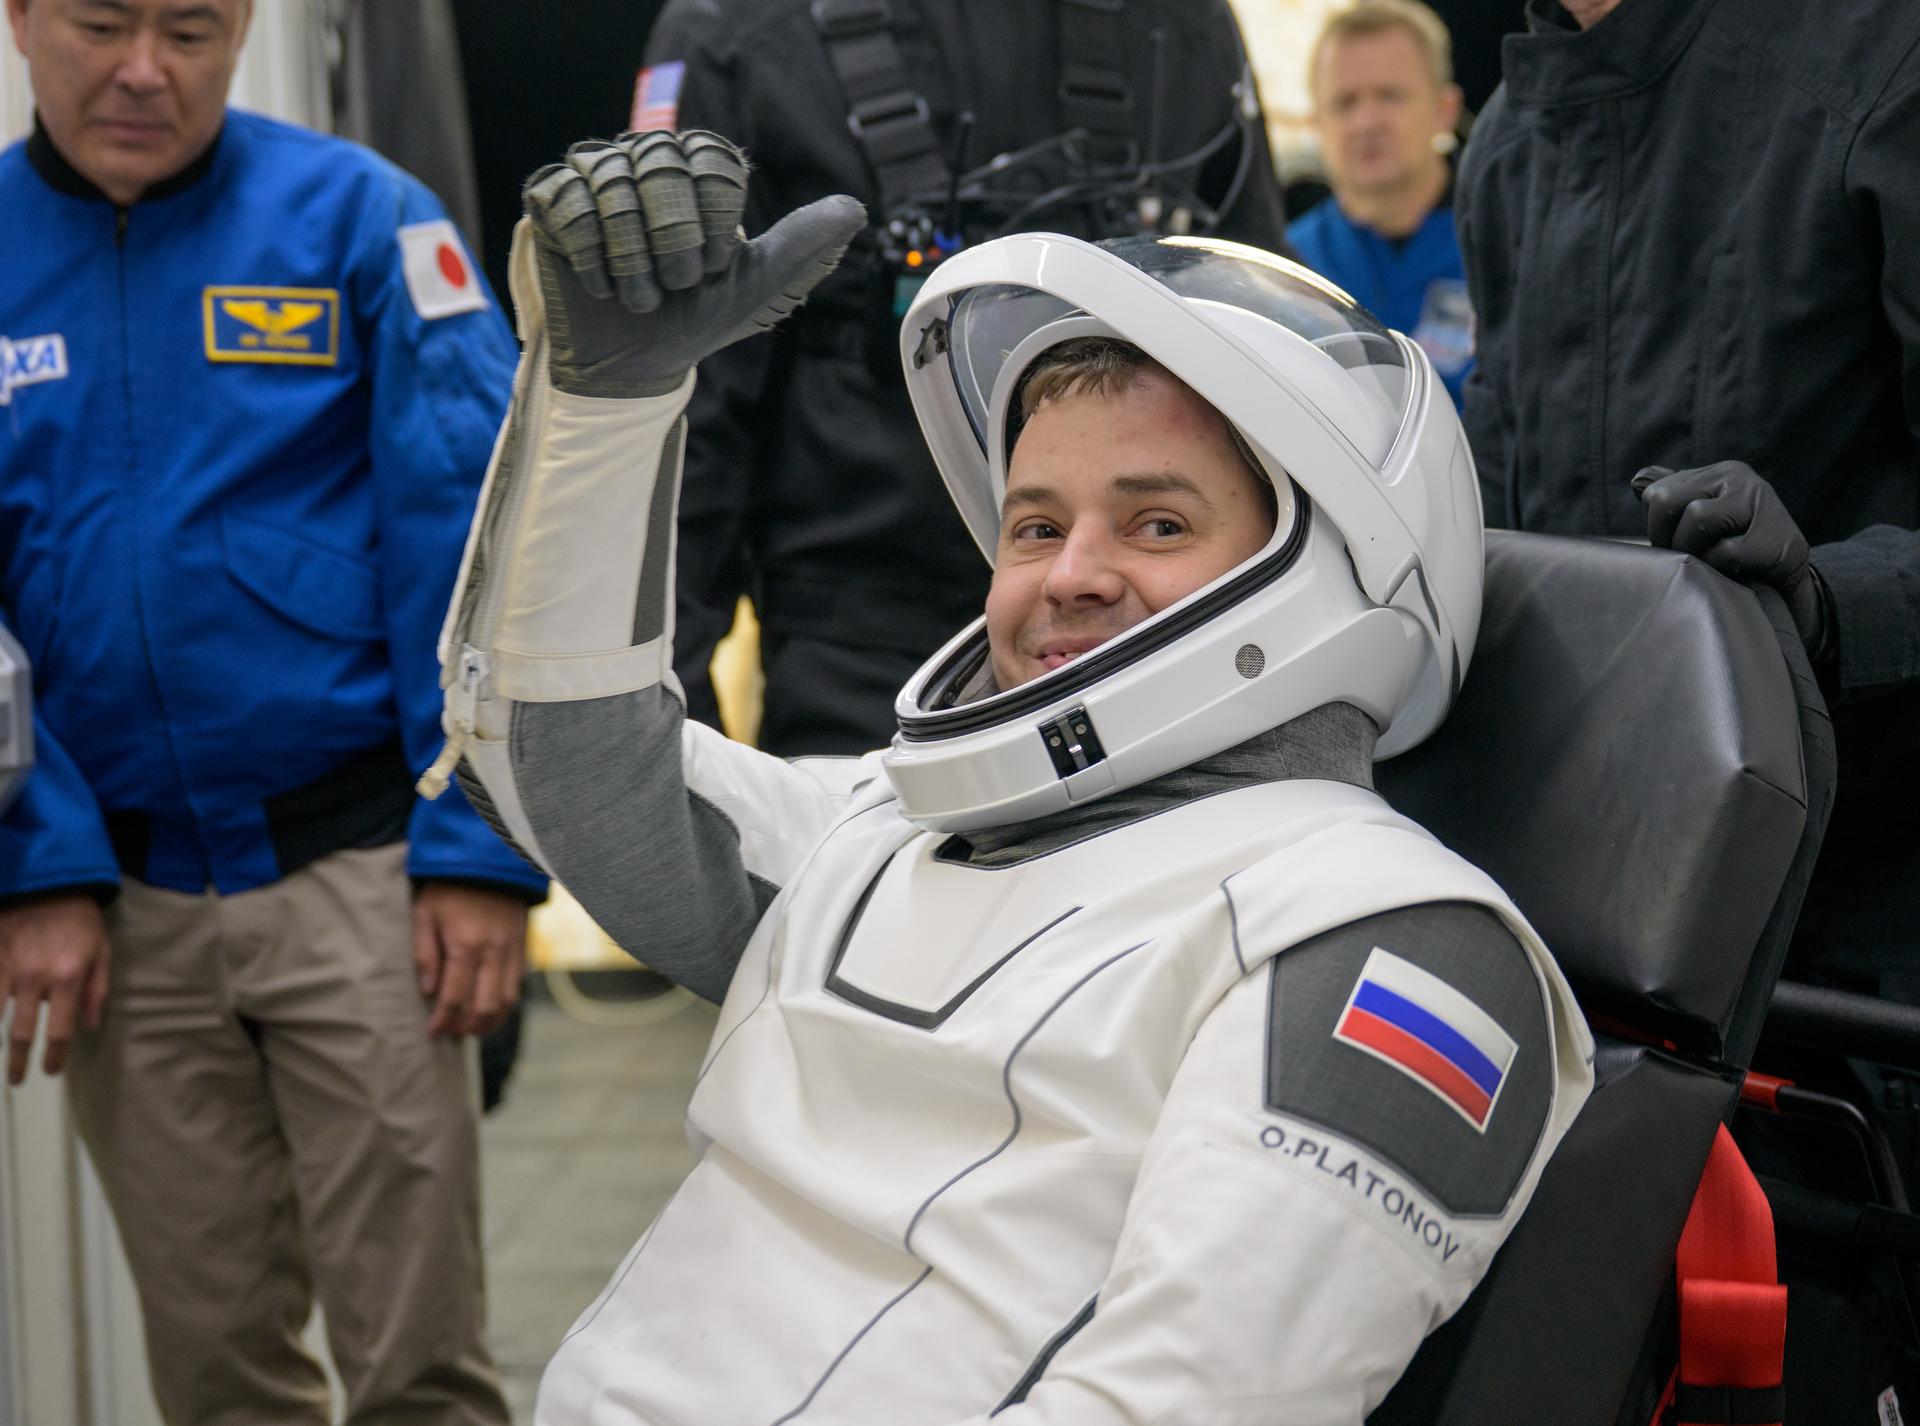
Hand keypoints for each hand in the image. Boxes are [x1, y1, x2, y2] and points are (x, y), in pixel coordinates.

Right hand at [0, 892, 110, 1084]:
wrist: (47, 882)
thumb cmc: (80, 919)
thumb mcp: (101, 951)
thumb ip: (97, 991)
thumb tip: (89, 1027)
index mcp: (68, 978)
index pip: (59, 1030)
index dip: (54, 1057)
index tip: (50, 1071)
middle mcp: (35, 978)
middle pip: (21, 1033)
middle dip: (19, 1062)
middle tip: (18, 1080)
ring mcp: (9, 968)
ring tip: (2, 1061)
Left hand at [412, 884, 528, 1038]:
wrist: (489, 859)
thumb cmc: (449, 886)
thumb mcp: (425, 913)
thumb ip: (424, 953)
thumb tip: (428, 991)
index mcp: (465, 944)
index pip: (454, 996)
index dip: (443, 1020)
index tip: (432, 1032)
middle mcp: (494, 951)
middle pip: (484, 1006)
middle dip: (466, 1027)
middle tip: (451, 1034)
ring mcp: (513, 950)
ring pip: (506, 1001)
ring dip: (489, 1022)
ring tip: (472, 1030)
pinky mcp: (523, 946)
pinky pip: (518, 985)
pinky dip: (505, 1005)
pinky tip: (491, 1011)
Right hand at [520, 129, 864, 396]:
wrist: (637, 365)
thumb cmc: (696, 319)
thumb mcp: (756, 283)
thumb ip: (802, 243)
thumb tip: (855, 209)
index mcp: (695, 171)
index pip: (709, 154)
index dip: (713, 213)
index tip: (713, 266)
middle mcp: (643, 162)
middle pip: (659, 160)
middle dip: (672, 236)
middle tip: (675, 286)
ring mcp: (593, 178)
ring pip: (611, 181)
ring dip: (632, 254)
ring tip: (641, 298)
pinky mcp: (548, 203)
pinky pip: (566, 202)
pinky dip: (591, 254)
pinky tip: (604, 289)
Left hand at [1632, 461, 1829, 650]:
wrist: (1787, 593)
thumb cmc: (1734, 557)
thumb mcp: (1701, 523)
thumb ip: (1672, 500)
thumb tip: (1636, 481)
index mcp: (1718, 475)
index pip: (1658, 494)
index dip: (1657, 530)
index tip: (1676, 549)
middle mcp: (1742, 480)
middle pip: (1669, 502)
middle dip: (1671, 541)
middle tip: (1692, 560)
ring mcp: (1765, 504)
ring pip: (1698, 519)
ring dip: (1697, 554)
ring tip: (1714, 565)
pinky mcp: (1782, 539)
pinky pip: (1727, 552)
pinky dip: (1724, 570)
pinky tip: (1739, 574)